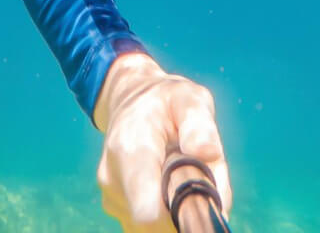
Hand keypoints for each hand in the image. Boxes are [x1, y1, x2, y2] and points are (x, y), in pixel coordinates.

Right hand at [93, 53, 231, 231]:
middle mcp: (114, 179)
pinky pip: (150, 225)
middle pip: (157, 224)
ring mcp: (112, 197)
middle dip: (184, 209)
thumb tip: (207, 154)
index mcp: (131, 150)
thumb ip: (199, 124)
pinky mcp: (117, 208)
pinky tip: (166, 182)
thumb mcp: (189, 99)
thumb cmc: (166, 101)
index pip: (147, 212)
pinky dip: (166, 211)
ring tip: (178, 171)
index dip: (180, 217)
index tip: (203, 200)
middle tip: (196, 174)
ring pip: (156, 226)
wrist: (130, 101)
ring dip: (176, 210)